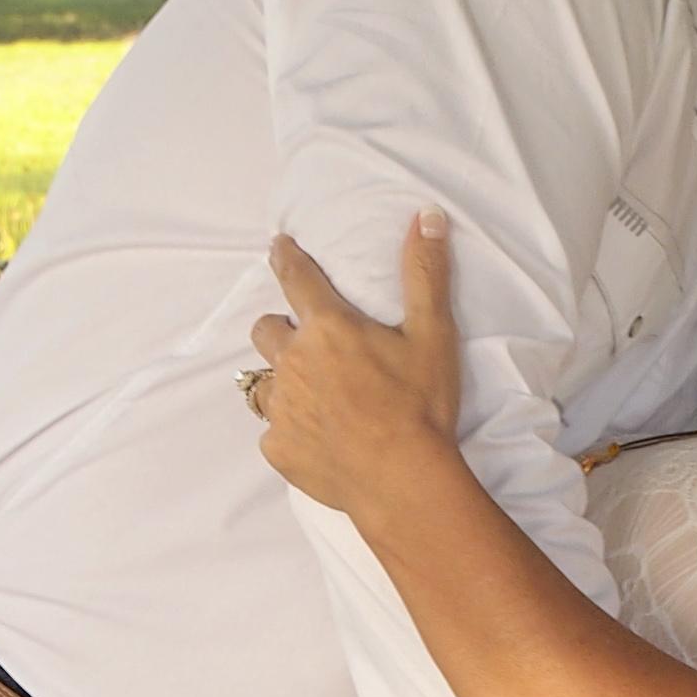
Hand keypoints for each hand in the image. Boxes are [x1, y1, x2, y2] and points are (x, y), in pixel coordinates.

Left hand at [247, 213, 462, 516]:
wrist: (403, 482)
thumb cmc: (419, 407)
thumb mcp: (433, 334)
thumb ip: (425, 273)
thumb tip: (426, 214)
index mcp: (327, 327)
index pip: (295, 278)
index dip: (285, 258)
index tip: (277, 247)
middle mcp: (293, 362)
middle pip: (266, 330)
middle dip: (280, 329)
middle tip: (306, 342)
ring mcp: (281, 408)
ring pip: (263, 383)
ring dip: (280, 381)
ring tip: (309, 394)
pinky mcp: (279, 449)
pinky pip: (273, 432)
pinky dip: (290, 431)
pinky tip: (316, 439)